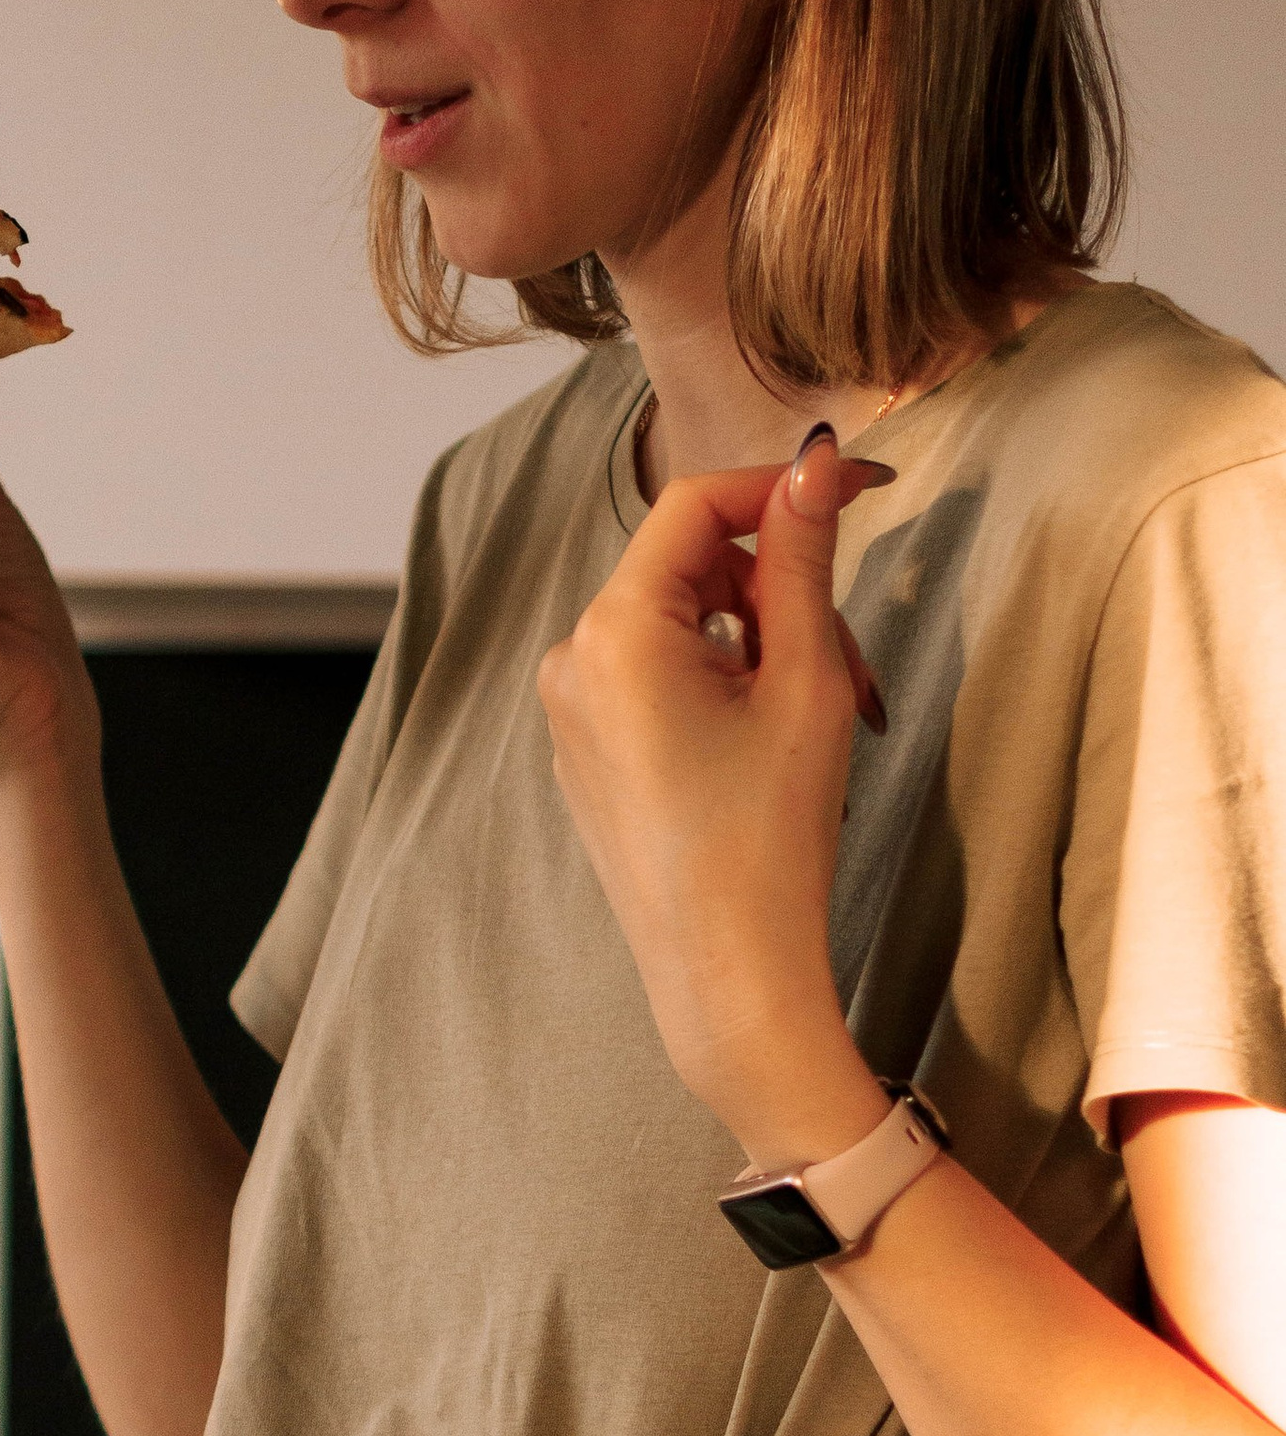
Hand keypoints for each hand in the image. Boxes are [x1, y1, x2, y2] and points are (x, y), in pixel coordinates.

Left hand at [535, 425, 894, 1166]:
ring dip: (762, 642)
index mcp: (613, 632)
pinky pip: (659, 676)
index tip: (864, 486)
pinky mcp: (588, 751)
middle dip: (781, 592)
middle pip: (692, 565)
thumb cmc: (769, 837)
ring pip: (683, 622)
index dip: (780, 484)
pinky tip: (770, 746)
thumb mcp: (804, 681)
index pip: (695, 503)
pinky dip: (724, 683)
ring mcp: (572, 710)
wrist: (728, 975)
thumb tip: (813, 460)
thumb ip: (804, 558)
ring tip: (822, 718)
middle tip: (852, 669)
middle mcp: (572, 660)